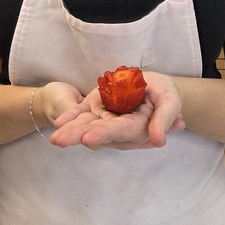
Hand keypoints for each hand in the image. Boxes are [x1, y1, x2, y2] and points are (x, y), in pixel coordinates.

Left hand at [49, 72, 184, 149]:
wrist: (149, 83)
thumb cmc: (162, 92)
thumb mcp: (169, 99)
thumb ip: (165, 118)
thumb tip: (159, 141)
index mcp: (137, 127)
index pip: (120, 131)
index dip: (105, 134)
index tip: (89, 138)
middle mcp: (117, 128)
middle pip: (97, 132)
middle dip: (78, 136)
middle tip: (60, 140)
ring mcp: (104, 119)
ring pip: (85, 126)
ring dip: (69, 131)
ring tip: (55, 138)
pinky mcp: (94, 109)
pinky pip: (80, 115)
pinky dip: (69, 118)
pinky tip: (58, 123)